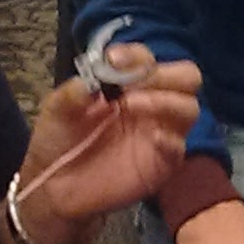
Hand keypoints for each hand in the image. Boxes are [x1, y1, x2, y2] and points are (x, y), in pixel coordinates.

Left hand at [14, 49, 201, 243]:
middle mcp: (151, 103)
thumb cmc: (57, 140)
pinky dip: (170, 138)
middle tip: (134, 84)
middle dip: (164, 74)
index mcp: (128, 85)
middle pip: (187, 77)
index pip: (149, 60)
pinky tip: (151, 137)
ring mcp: (160, 133)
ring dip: (165, 100)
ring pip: (190, 108)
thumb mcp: (56, 109)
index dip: (136, 56)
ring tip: (132, 105)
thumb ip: (75, 90)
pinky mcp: (161, 164)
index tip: (114, 61)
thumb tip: (96, 74)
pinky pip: (180, 147)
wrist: (54, 187)